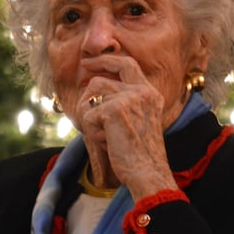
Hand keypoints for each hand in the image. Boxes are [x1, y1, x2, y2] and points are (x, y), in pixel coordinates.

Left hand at [79, 55, 178, 199]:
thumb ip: (125, 102)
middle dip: (91, 73)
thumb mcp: (139, 121)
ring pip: (91, 94)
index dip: (108, 60)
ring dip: (89, 115)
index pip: (128, 64)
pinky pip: (87, 116)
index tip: (91, 62)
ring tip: (102, 134)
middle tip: (83, 71)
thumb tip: (95, 87)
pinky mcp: (113, 110)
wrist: (148, 172)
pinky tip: (106, 143)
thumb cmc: (140, 154)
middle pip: (105, 75)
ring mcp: (128, 98)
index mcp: (150, 94)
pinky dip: (91, 132)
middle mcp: (141, 92)